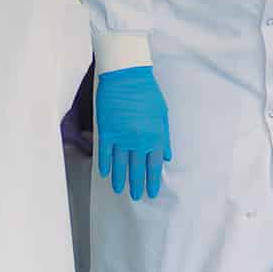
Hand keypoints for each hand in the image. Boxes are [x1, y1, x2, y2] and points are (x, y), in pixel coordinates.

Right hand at [95, 66, 170, 200]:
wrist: (126, 75)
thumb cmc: (147, 92)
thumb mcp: (162, 114)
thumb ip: (164, 137)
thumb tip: (167, 156)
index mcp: (154, 136)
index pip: (154, 166)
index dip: (153, 180)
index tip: (152, 192)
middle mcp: (138, 140)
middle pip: (137, 168)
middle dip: (137, 184)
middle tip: (136, 196)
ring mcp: (121, 137)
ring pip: (120, 164)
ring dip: (120, 179)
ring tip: (119, 190)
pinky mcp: (106, 131)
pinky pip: (105, 153)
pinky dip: (105, 164)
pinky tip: (105, 174)